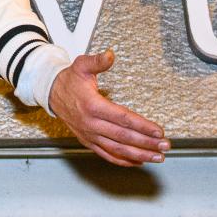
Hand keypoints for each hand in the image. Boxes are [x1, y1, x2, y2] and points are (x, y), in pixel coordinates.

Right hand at [47, 49, 168, 166]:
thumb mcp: (82, 65)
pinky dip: (123, 160)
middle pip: (123, 137)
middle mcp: (91, 123)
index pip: (122, 118)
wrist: (51, 93)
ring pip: (117, 149)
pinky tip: (137, 161)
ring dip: (139, 155)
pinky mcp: (88, 141)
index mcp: (92, 105)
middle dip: (146, 143)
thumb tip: (110, 55)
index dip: (142, 126)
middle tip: (165, 146)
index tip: (158, 131)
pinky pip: (107, 154)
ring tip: (157, 157)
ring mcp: (89, 134)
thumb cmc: (69, 80)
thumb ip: (97, 61)